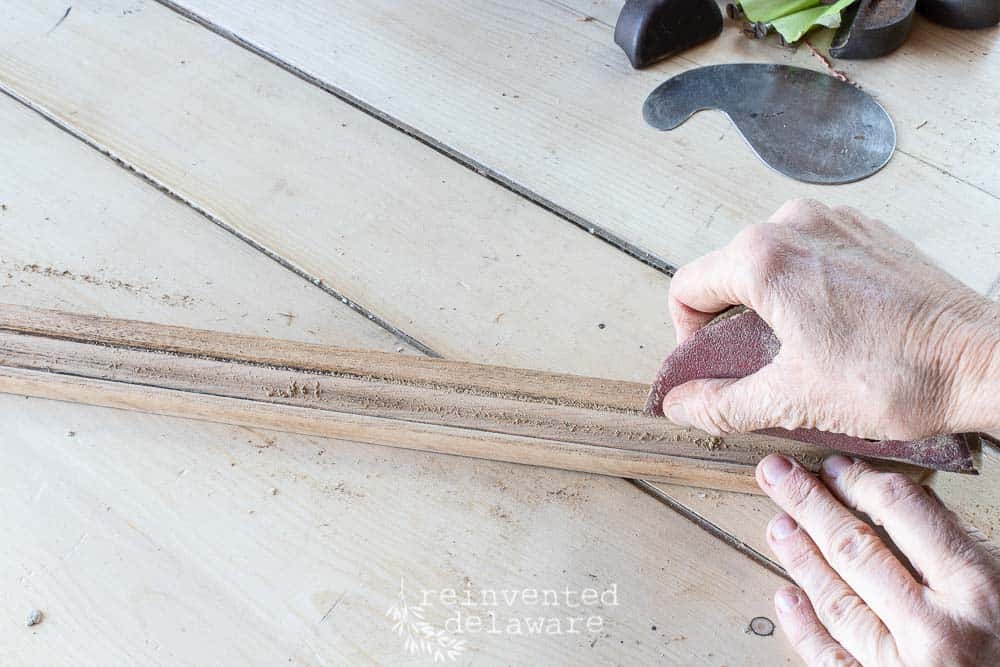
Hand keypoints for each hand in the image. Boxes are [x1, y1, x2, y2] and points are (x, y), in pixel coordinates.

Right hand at [663, 199, 999, 439]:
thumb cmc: (901, 374)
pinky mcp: (866, 232)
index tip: (711, 364)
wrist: (982, 360)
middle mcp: (794, 225)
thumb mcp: (792, 401)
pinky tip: (834, 327)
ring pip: (769, 261)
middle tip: (758, 365)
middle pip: (727, 272)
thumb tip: (682, 404)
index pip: (687, 287)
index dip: (687, 334)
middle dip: (729, 321)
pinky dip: (807, 287)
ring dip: (769, 303)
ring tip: (802, 348)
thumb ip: (721, 404)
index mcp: (763, 258)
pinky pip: (811, 254)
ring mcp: (834, 222)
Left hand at [758, 453, 999, 665]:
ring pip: (837, 601)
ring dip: (801, 559)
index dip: (863, 483)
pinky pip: (833, 660)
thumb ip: (969, 556)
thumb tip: (913, 508)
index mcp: (982, 592)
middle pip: (856, 549)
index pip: (906, 514)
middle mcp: (938, 630)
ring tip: (778, 525)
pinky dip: (805, 629)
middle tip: (777, 475)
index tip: (836, 467)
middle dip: (809, 505)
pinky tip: (785, 598)